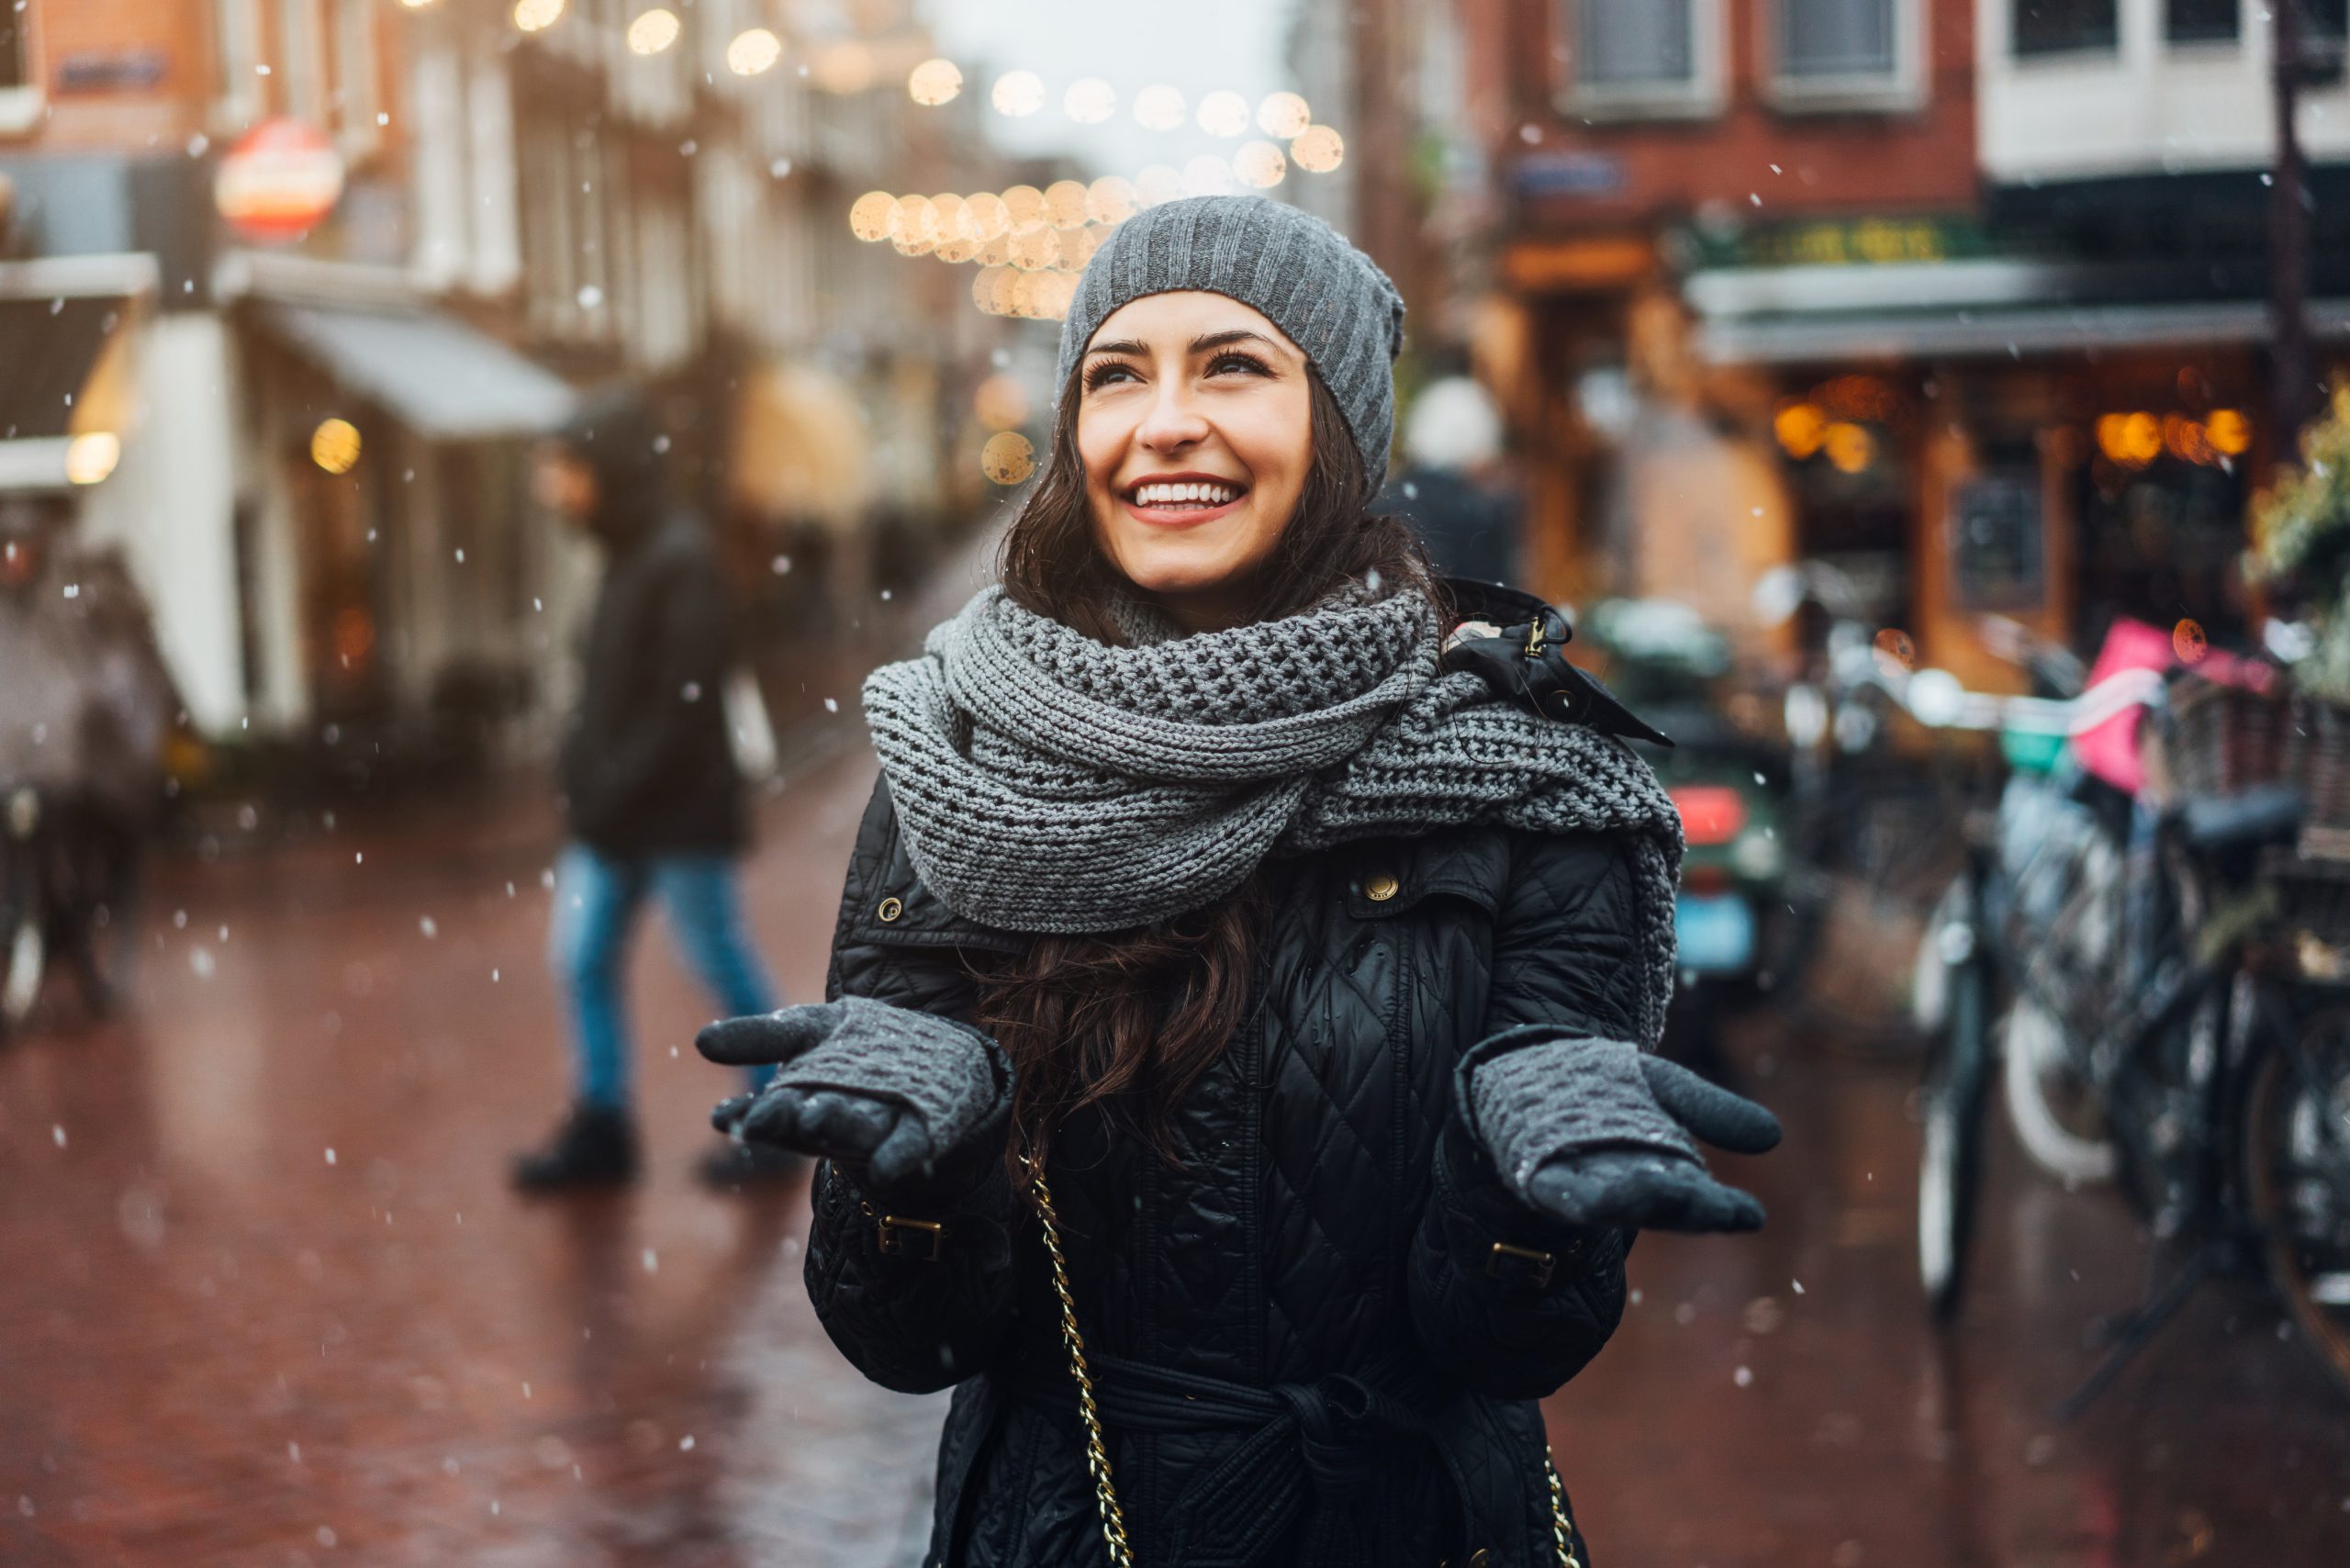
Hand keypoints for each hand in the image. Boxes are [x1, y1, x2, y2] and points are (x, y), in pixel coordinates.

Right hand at [697, 1000, 1009, 1204]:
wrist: (932, 1052)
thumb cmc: (856, 1047)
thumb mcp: (807, 1030)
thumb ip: (762, 1037)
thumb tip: (700, 1041)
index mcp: (802, 1102)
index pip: (768, 1114)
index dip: (746, 1117)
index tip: (722, 1118)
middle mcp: (835, 1122)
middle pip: (808, 1123)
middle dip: (788, 1119)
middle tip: (767, 1116)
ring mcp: (876, 1129)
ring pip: (852, 1130)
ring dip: (834, 1126)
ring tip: (813, 1117)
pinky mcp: (920, 1132)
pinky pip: (907, 1147)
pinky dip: (896, 1156)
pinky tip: (883, 1167)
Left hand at [1524, 1057, 1777, 1233]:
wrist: (1535, 1069)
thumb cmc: (1606, 1088)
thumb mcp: (1665, 1088)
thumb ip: (1710, 1110)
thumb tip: (1773, 1136)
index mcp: (1663, 1175)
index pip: (1698, 1201)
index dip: (1722, 1211)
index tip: (1750, 1216)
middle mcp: (1626, 1191)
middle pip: (1659, 1206)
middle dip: (1681, 1206)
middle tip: (1707, 1204)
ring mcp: (1581, 1189)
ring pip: (1612, 1204)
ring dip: (1633, 1201)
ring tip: (1660, 1190)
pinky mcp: (1538, 1179)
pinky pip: (1559, 1192)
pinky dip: (1576, 1196)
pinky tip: (1590, 1199)